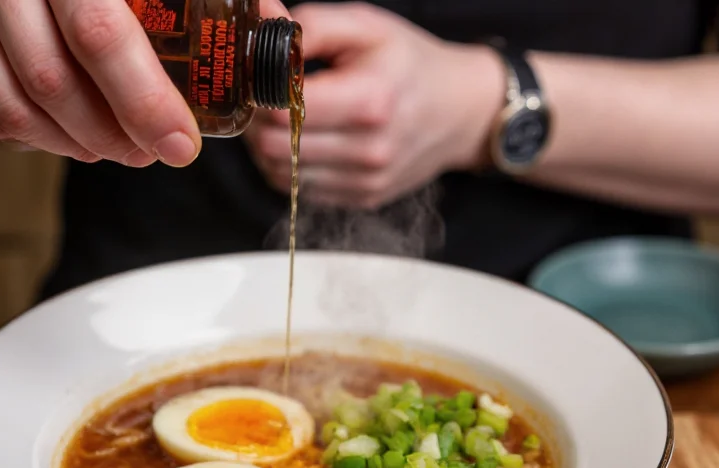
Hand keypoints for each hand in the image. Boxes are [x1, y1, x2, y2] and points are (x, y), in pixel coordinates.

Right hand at [0, 0, 288, 166]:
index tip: (181, 146)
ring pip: (20, 112)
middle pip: (56, 84)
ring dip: (78, 146)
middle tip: (150, 154)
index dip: (147, 101)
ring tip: (114, 146)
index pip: (102, 33)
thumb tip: (275, 39)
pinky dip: (31, 139)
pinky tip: (60, 129)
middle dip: (116, 137)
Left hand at [244, 2, 503, 208]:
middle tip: (261, 100)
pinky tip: (301, 142)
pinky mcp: (363, 198)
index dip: (257, 93)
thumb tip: (262, 16)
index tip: (259, 78)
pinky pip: (300, 191)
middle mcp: (369, 149)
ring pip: (280, 175)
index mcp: (369, 100)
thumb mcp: (366, 27)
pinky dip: (289, 168)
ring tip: (280, 120)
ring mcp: (366, 180)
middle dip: (256, 123)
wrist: (461, 111)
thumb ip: (310, 24)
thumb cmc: (411, 63)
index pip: (280, 110)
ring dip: (267, 149)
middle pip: (273, 148)